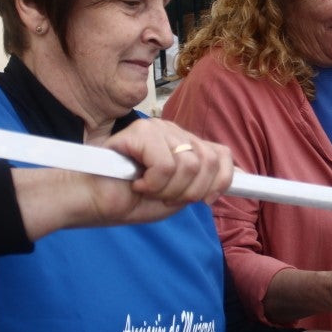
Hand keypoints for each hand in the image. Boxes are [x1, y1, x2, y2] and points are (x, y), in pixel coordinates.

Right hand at [15, 119, 233, 238]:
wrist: (92, 202)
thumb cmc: (128, 199)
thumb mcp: (175, 197)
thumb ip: (202, 185)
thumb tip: (240, 178)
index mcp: (183, 145)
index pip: (220, 154)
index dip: (222, 179)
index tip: (207, 199)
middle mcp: (174, 132)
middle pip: (208, 162)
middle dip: (189, 191)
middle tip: (161, 195)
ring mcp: (158, 129)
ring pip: (189, 166)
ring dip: (167, 189)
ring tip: (145, 188)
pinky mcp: (141, 132)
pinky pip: (167, 165)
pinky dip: (152, 183)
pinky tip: (135, 182)